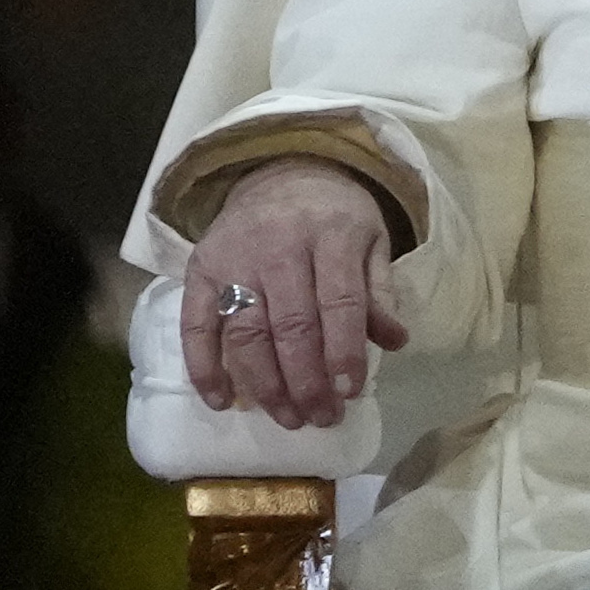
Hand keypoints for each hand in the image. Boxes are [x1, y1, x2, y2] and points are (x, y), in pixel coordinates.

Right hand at [180, 157, 399, 427]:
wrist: (280, 171)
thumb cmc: (335, 216)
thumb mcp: (372, 241)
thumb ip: (379, 292)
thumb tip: (395, 342)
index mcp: (331, 236)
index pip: (338, 303)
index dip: (343, 352)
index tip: (349, 393)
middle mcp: (277, 248)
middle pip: (289, 326)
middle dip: (305, 380)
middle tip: (320, 418)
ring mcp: (232, 260)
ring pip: (244, 332)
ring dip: (264, 383)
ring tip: (287, 418)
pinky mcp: (198, 270)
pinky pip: (194, 325)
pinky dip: (203, 367)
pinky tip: (221, 401)